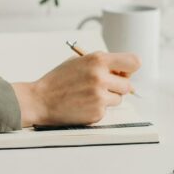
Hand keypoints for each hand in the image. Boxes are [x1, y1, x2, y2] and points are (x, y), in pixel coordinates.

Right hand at [11, 51, 140, 126]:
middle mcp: (101, 77)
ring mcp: (100, 97)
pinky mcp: (97, 113)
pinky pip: (107, 110)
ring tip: (88, 94)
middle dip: (118, 86)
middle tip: (103, 86)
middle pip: (128, 85)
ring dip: (109, 97)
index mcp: (97, 60)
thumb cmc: (59, 79)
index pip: (133, 62)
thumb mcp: (79, 61)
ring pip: (119, 98)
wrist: (40, 100)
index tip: (123, 71)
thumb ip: (102, 63)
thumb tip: (124, 72)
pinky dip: (98, 108)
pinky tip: (83, 104)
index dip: (130, 68)